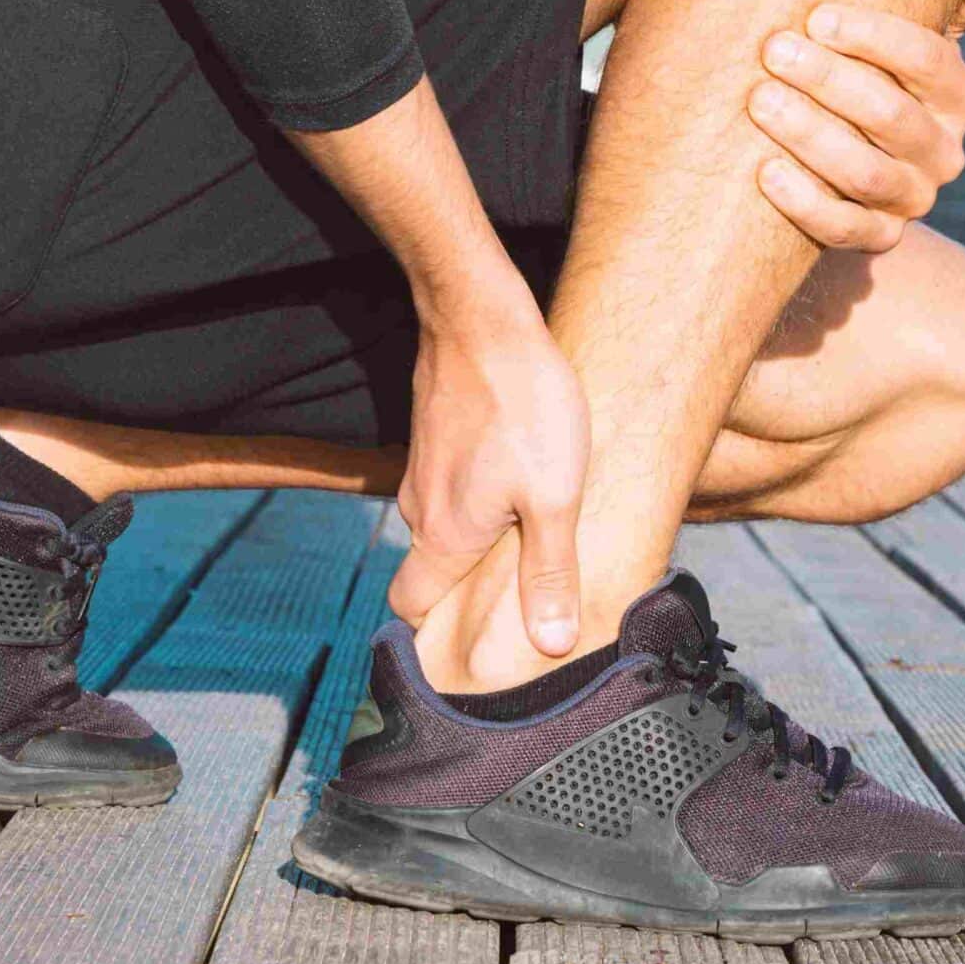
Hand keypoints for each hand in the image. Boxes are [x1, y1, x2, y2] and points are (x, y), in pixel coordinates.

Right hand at [387, 302, 589, 657]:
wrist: (482, 319)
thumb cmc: (523, 405)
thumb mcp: (554, 497)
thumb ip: (550, 574)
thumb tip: (552, 644)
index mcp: (444, 536)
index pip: (410, 607)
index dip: (433, 631)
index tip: (471, 640)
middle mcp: (421, 507)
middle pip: (430, 569)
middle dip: (466, 586)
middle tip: (521, 587)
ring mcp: (424, 468)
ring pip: (443, 524)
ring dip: (479, 535)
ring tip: (532, 530)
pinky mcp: (436, 436)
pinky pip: (452, 486)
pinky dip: (479, 496)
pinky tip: (521, 478)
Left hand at [746, 0, 964, 251]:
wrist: (843, 157)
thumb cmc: (872, 70)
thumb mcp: (913, 31)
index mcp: (962, 98)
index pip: (928, 61)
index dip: (873, 37)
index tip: (816, 17)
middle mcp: (946, 153)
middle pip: (890, 116)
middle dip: (827, 79)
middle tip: (773, 50)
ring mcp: (913, 199)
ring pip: (865, 173)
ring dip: (809, 135)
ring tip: (760, 100)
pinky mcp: (878, 237)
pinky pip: (843, 227)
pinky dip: (804, 202)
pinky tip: (765, 170)